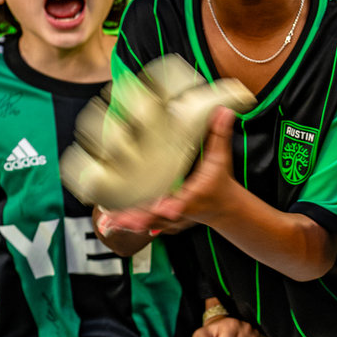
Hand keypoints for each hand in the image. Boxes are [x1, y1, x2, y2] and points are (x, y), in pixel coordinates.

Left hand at [102, 107, 238, 232]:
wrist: (225, 208)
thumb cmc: (221, 183)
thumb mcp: (221, 159)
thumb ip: (220, 135)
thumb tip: (223, 110)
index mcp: (194, 195)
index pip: (184, 201)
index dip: (173, 206)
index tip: (165, 209)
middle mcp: (182, 211)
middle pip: (159, 217)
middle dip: (140, 218)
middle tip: (121, 217)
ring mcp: (173, 219)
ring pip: (149, 224)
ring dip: (130, 223)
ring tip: (111, 220)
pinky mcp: (165, 222)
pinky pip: (145, 225)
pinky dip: (129, 226)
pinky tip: (111, 224)